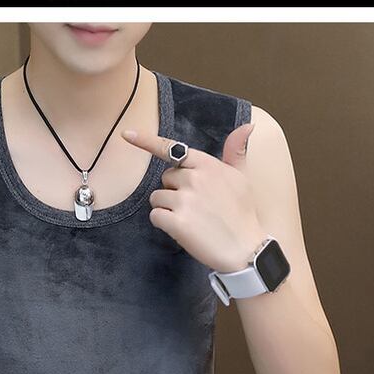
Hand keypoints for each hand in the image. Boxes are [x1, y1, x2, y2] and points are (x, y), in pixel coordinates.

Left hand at [122, 122, 264, 272]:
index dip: (147, 141)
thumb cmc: (242, 214)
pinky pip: (155, 216)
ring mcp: (185, 200)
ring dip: (167, 209)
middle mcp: (194, 179)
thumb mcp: (242, 177)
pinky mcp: (177, 222)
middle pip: (165, 178)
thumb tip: (247, 124)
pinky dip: (164, 224)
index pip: (172, 149)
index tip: (126, 134)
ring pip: (156, 198)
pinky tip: (182, 230)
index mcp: (207, 165)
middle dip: (174, 190)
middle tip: (195, 205)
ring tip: (190, 218)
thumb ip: (236, 151)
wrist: (245, 249)